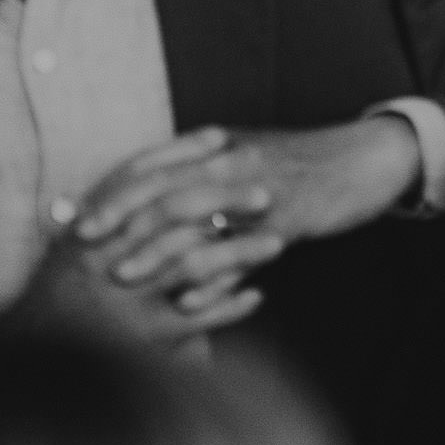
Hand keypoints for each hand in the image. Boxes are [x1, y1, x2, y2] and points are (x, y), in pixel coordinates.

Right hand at [16, 130, 283, 344]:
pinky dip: (227, 307)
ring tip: (279, 242)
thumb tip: (165, 163)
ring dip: (237, 252)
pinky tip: (257, 295)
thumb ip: (117, 202)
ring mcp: (124, 297)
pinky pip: (192, 318)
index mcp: (95, 227)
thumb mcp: (80, 237)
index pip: (141, 177)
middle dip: (223, 200)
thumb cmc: (65, 284)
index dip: (182, 153)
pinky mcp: (140, 337)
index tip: (222, 137)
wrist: (33, 346)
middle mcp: (107, 257)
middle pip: (172, 215)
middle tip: (266, 191)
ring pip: (189, 266)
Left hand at [78, 119, 423, 248]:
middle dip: (122, 221)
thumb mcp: (248, 155)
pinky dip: (212, 277)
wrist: (363, 158)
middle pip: (165, 189)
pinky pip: (242, 250)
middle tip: (88, 250)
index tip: (81, 219)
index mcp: (220, 144)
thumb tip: (155, 193)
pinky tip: (189, 300)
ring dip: (157, 250)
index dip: (114, 191)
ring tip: (126, 277)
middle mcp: (233, 160)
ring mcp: (260, 189)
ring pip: (197, 219)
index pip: (155, 163)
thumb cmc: (301, 163)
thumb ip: (204, 171)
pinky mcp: (287, 217)